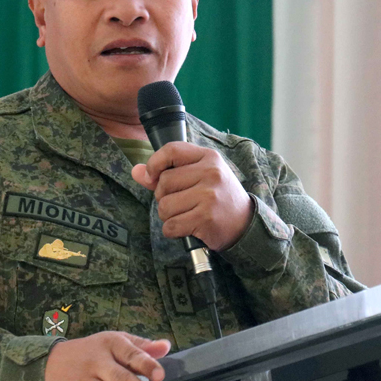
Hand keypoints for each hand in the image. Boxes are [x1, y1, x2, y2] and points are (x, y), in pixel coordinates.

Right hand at [44, 331, 169, 380]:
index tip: (160, 376)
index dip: (146, 364)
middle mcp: (95, 363)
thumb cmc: (91, 353)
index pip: (129, 353)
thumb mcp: (114, 342)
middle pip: (120, 380)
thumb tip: (166, 346)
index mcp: (109, 345)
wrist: (49, 364)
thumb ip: (141, 346)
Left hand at [131, 142, 253, 250]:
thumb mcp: (198, 176)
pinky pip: (171, 226)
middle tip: (181, 202)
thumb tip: (136, 171)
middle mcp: (211, 173)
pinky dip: (173, 231)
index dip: (155, 163)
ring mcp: (209, 196)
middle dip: (163, 196)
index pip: (172, 150)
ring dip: (168, 216)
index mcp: (208, 157)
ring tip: (186, 215)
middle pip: (164, 182)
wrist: (244, 223)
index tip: (152, 176)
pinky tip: (187, 227)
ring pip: (164, 206)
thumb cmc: (217, 196)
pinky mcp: (206, 218)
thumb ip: (166, 172)